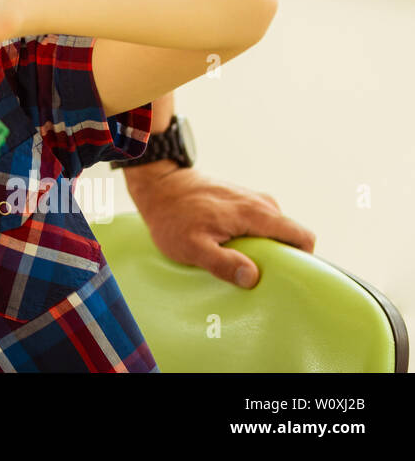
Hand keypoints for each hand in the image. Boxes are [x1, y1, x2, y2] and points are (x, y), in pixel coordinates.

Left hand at [125, 162, 316, 287]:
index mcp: (257, 213)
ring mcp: (252, 199)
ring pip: (275, 229)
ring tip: (239, 259)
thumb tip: (252, 277)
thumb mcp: (191, 246)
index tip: (285, 276)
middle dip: (281, 256)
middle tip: (257, 273)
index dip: (302, 259)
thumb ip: (222, 263)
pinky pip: (260, 222)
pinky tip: (231, 245)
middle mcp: (261, 203)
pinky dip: (253, 236)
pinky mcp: (242, 199)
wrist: (158, 184)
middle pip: (290, 235)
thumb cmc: (172, 216)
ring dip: (265, 246)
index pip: (303, 236)